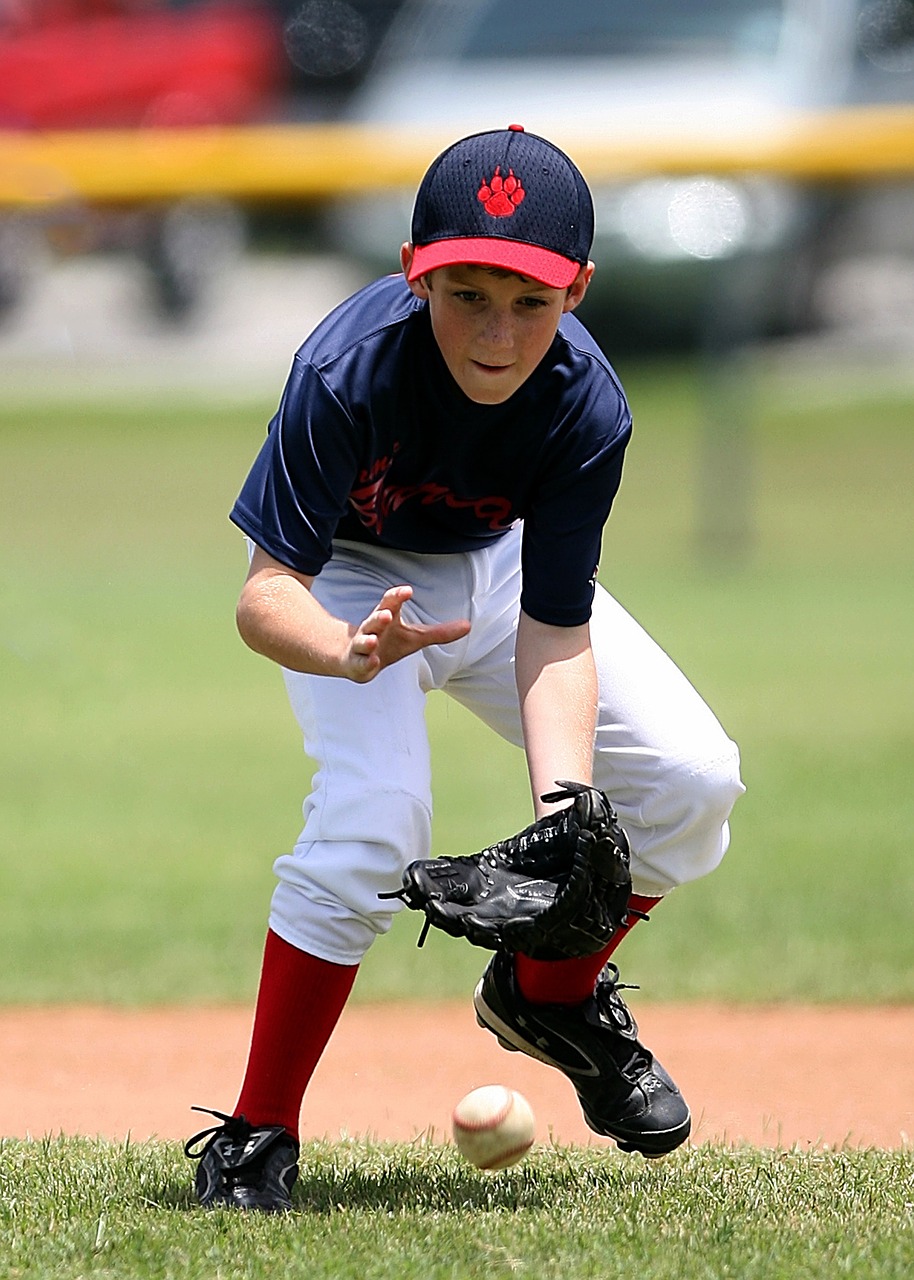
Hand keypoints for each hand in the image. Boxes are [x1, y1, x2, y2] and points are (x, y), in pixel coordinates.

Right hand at [345, 585, 470, 682]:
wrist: (357, 659)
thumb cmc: (390, 643)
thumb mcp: (416, 637)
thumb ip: (440, 632)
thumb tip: (468, 626)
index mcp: (387, 617)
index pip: (390, 602)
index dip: (397, 596)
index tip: (407, 590)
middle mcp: (372, 629)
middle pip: (374, 620)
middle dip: (379, 617)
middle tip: (387, 614)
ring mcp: (362, 646)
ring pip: (363, 641)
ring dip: (368, 640)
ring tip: (374, 640)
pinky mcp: (357, 663)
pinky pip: (360, 663)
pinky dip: (366, 662)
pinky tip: (373, 662)